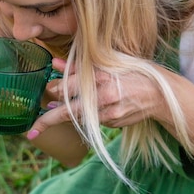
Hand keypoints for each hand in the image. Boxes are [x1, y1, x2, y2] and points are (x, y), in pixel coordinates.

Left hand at [27, 60, 166, 139]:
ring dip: (64, 117)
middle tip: (32, 131)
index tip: (44, 95)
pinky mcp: (113, 123)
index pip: (65, 87)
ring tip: (46, 119)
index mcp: (98, 76)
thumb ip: (78, 66)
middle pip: (67, 111)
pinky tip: (89, 109)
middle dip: (47, 120)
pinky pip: (92, 120)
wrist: (160, 93)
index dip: (52, 91)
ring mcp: (108, 113)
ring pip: (78, 118)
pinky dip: (86, 116)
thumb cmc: (130, 72)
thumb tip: (54, 64)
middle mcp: (102, 96)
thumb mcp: (106, 63)